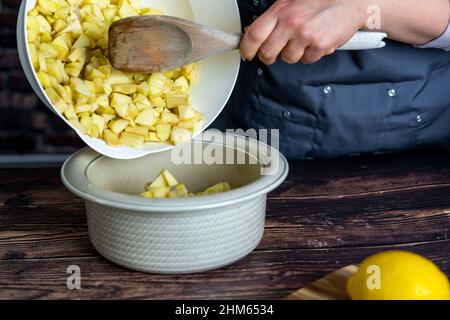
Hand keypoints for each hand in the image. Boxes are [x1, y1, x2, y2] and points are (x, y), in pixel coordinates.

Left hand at [240, 0, 367, 64]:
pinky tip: (316, 41)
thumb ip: (273, 18)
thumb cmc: (322, 0)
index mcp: (281, 10)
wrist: (353, 1)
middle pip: (267, 53)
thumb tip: (251, 33)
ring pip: (287, 59)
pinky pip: (307, 60)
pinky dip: (310, 54)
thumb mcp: (291, 2)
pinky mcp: (320, 46)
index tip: (247, 53)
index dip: (246, 48)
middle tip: (275, 52)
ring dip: (293, 54)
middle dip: (269, 56)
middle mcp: (291, 22)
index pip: (253, 35)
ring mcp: (305, 35)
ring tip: (303, 40)